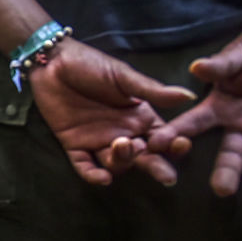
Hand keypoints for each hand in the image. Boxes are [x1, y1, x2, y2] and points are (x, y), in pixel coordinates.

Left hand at [29, 38, 195, 185]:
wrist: (52, 62)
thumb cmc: (91, 65)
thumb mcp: (123, 77)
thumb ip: (152, 90)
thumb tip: (189, 96)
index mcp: (139, 117)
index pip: (162, 137)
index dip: (172, 144)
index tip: (180, 144)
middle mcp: (122, 133)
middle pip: (144, 157)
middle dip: (156, 167)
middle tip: (166, 177)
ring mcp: (98, 141)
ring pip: (117, 163)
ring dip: (123, 161)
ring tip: (123, 144)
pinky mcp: (74, 145)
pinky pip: (85, 167)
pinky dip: (93, 175)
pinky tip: (103, 178)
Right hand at [149, 22, 241, 197]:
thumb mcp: (236, 58)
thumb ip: (219, 67)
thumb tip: (196, 67)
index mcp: (219, 109)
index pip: (192, 125)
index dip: (173, 135)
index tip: (155, 146)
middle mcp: (238, 126)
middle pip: (229, 154)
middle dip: (225, 172)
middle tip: (221, 191)